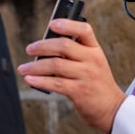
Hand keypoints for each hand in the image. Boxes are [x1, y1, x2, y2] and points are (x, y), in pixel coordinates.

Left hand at [20, 18, 124, 133]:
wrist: (111, 109)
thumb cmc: (96, 84)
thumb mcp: (93, 64)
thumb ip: (76, 54)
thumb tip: (45, 47)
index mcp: (95, 50)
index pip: (84, 30)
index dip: (67, 24)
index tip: (52, 24)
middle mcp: (92, 60)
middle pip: (64, 45)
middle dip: (42, 46)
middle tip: (30, 49)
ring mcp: (86, 76)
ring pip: (56, 64)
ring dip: (35, 66)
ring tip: (23, 68)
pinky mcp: (79, 91)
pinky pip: (55, 83)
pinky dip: (39, 80)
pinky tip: (29, 79)